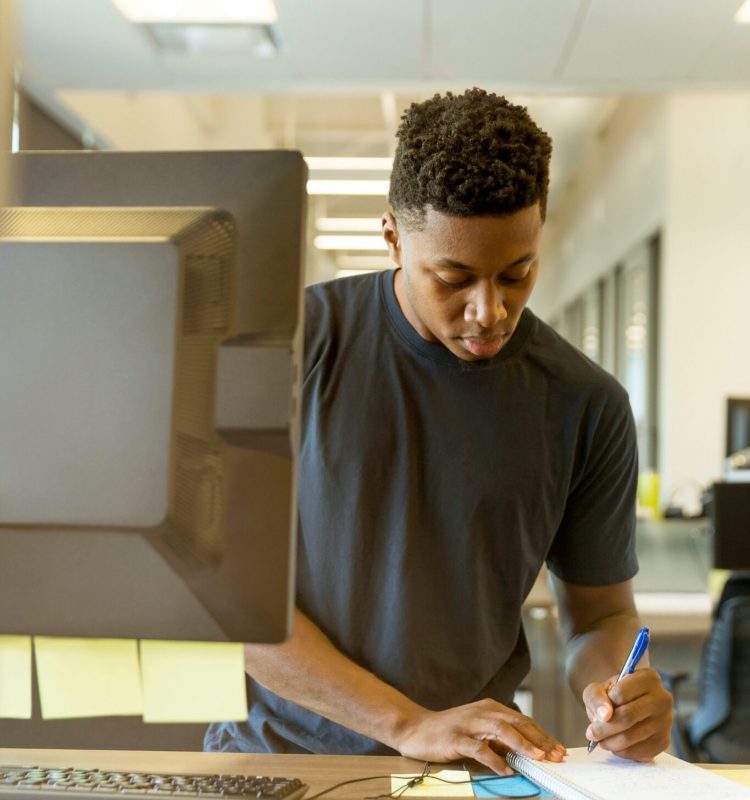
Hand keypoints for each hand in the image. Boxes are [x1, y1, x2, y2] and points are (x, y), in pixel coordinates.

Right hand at [394, 698, 565, 775]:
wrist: (416, 727)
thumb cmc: (449, 731)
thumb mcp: (478, 730)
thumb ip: (499, 737)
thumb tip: (526, 751)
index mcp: (490, 708)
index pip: (522, 720)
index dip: (542, 735)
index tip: (558, 750)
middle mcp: (482, 712)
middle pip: (517, 722)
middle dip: (539, 739)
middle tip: (555, 755)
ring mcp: (469, 724)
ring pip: (501, 730)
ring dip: (522, 744)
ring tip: (537, 758)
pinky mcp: (456, 738)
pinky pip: (479, 748)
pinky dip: (494, 759)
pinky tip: (505, 770)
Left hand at [583, 668, 671, 760]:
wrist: (626, 705)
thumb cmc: (611, 695)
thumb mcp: (598, 689)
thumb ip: (596, 697)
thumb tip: (605, 715)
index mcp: (648, 678)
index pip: (620, 694)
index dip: (604, 704)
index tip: (598, 710)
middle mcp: (662, 698)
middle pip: (627, 717)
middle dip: (603, 728)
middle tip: (591, 733)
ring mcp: (666, 721)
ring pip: (631, 737)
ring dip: (610, 742)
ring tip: (601, 739)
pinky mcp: (664, 741)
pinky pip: (639, 752)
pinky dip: (621, 751)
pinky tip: (615, 744)